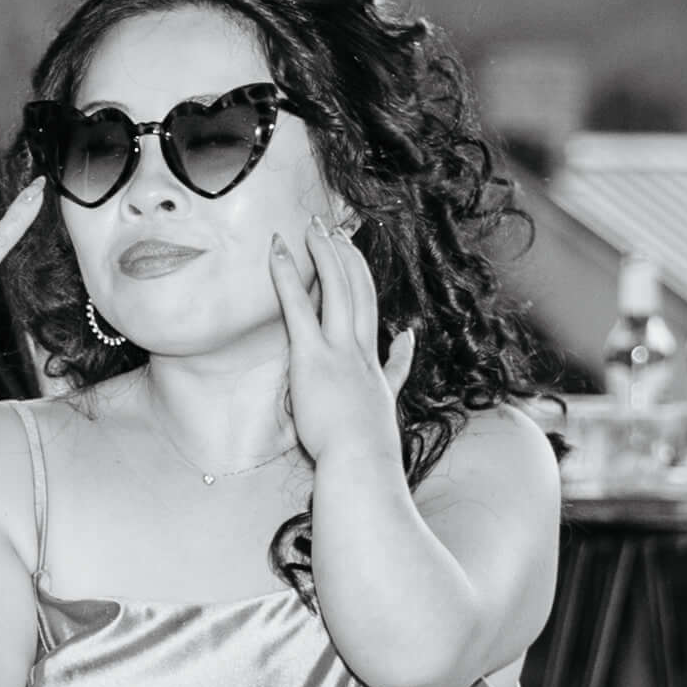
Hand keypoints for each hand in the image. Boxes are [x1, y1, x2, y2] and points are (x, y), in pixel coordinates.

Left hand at [268, 210, 408, 468]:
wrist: (362, 462)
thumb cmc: (368, 443)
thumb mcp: (387, 399)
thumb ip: (397, 367)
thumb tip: (408, 336)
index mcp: (371, 359)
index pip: (368, 304)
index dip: (360, 274)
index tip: (351, 251)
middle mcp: (358, 347)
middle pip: (356, 287)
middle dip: (344, 254)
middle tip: (331, 226)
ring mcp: (338, 349)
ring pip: (336, 287)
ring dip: (324, 252)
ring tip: (312, 225)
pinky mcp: (312, 356)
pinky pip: (298, 306)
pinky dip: (288, 274)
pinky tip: (279, 249)